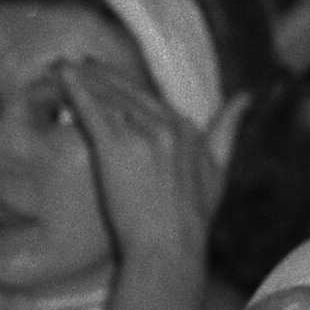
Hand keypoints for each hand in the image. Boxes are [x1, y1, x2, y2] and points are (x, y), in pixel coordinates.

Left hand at [62, 51, 222, 309]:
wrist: (170, 247)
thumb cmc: (191, 219)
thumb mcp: (218, 170)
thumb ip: (228, 131)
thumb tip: (246, 97)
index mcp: (186, 129)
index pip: (149, 98)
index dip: (124, 84)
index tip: (106, 74)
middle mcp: (165, 124)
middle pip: (127, 92)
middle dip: (101, 75)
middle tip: (78, 62)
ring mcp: (141, 134)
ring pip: (108, 97)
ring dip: (84, 79)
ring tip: (63, 68)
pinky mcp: (116, 147)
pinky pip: (93, 111)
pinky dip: (77, 91)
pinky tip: (62, 78)